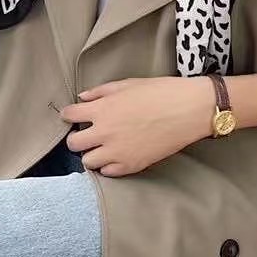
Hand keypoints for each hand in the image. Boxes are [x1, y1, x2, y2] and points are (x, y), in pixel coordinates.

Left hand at [58, 76, 212, 175]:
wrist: (188, 110)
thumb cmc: (161, 91)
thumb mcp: (128, 84)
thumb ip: (101, 91)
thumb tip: (82, 97)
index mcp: (102, 109)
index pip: (69, 115)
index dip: (69, 114)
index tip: (73, 115)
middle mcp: (105, 132)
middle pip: (73, 143)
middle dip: (77, 138)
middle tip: (87, 134)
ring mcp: (117, 152)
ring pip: (88, 161)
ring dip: (92, 154)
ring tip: (102, 147)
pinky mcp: (131, 166)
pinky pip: (107, 173)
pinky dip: (108, 166)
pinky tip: (117, 156)